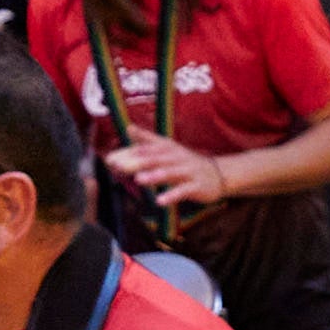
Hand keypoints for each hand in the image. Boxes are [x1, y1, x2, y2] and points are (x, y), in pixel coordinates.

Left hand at [105, 134, 231, 208]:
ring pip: (170, 173)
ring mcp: (188, 172)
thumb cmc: (187, 162)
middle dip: (138, 162)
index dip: (129, 153)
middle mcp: (177, 158)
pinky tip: (159, 201)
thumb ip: (148, 140)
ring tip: (139, 180)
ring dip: (154, 176)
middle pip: (156, 159)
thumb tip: (129, 128)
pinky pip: (183, 191)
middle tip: (119, 167)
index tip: (111, 158)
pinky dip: (171, 196)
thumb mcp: (169, 149)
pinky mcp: (196, 187)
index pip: (147, 148)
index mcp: (168, 148)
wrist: (219, 174)